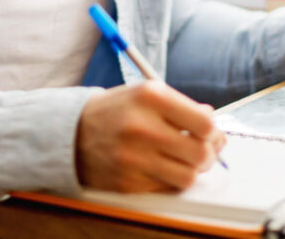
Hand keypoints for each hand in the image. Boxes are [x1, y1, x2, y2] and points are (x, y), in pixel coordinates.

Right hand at [75, 81, 226, 192]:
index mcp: (151, 97)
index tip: (209, 134)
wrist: (71, 133)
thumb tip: (211, 120)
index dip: (213, 132)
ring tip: (182, 161)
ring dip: (191, 171)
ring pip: (188, 177)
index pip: (204, 124)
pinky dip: (169, 181)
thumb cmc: (115, 111)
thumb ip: (180, 105)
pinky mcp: (127, 182)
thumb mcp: (145, 94)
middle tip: (201, 151)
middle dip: (208, 154)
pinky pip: (166, 189)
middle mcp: (142, 126)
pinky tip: (160, 168)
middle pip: (200, 153)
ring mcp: (133, 157)